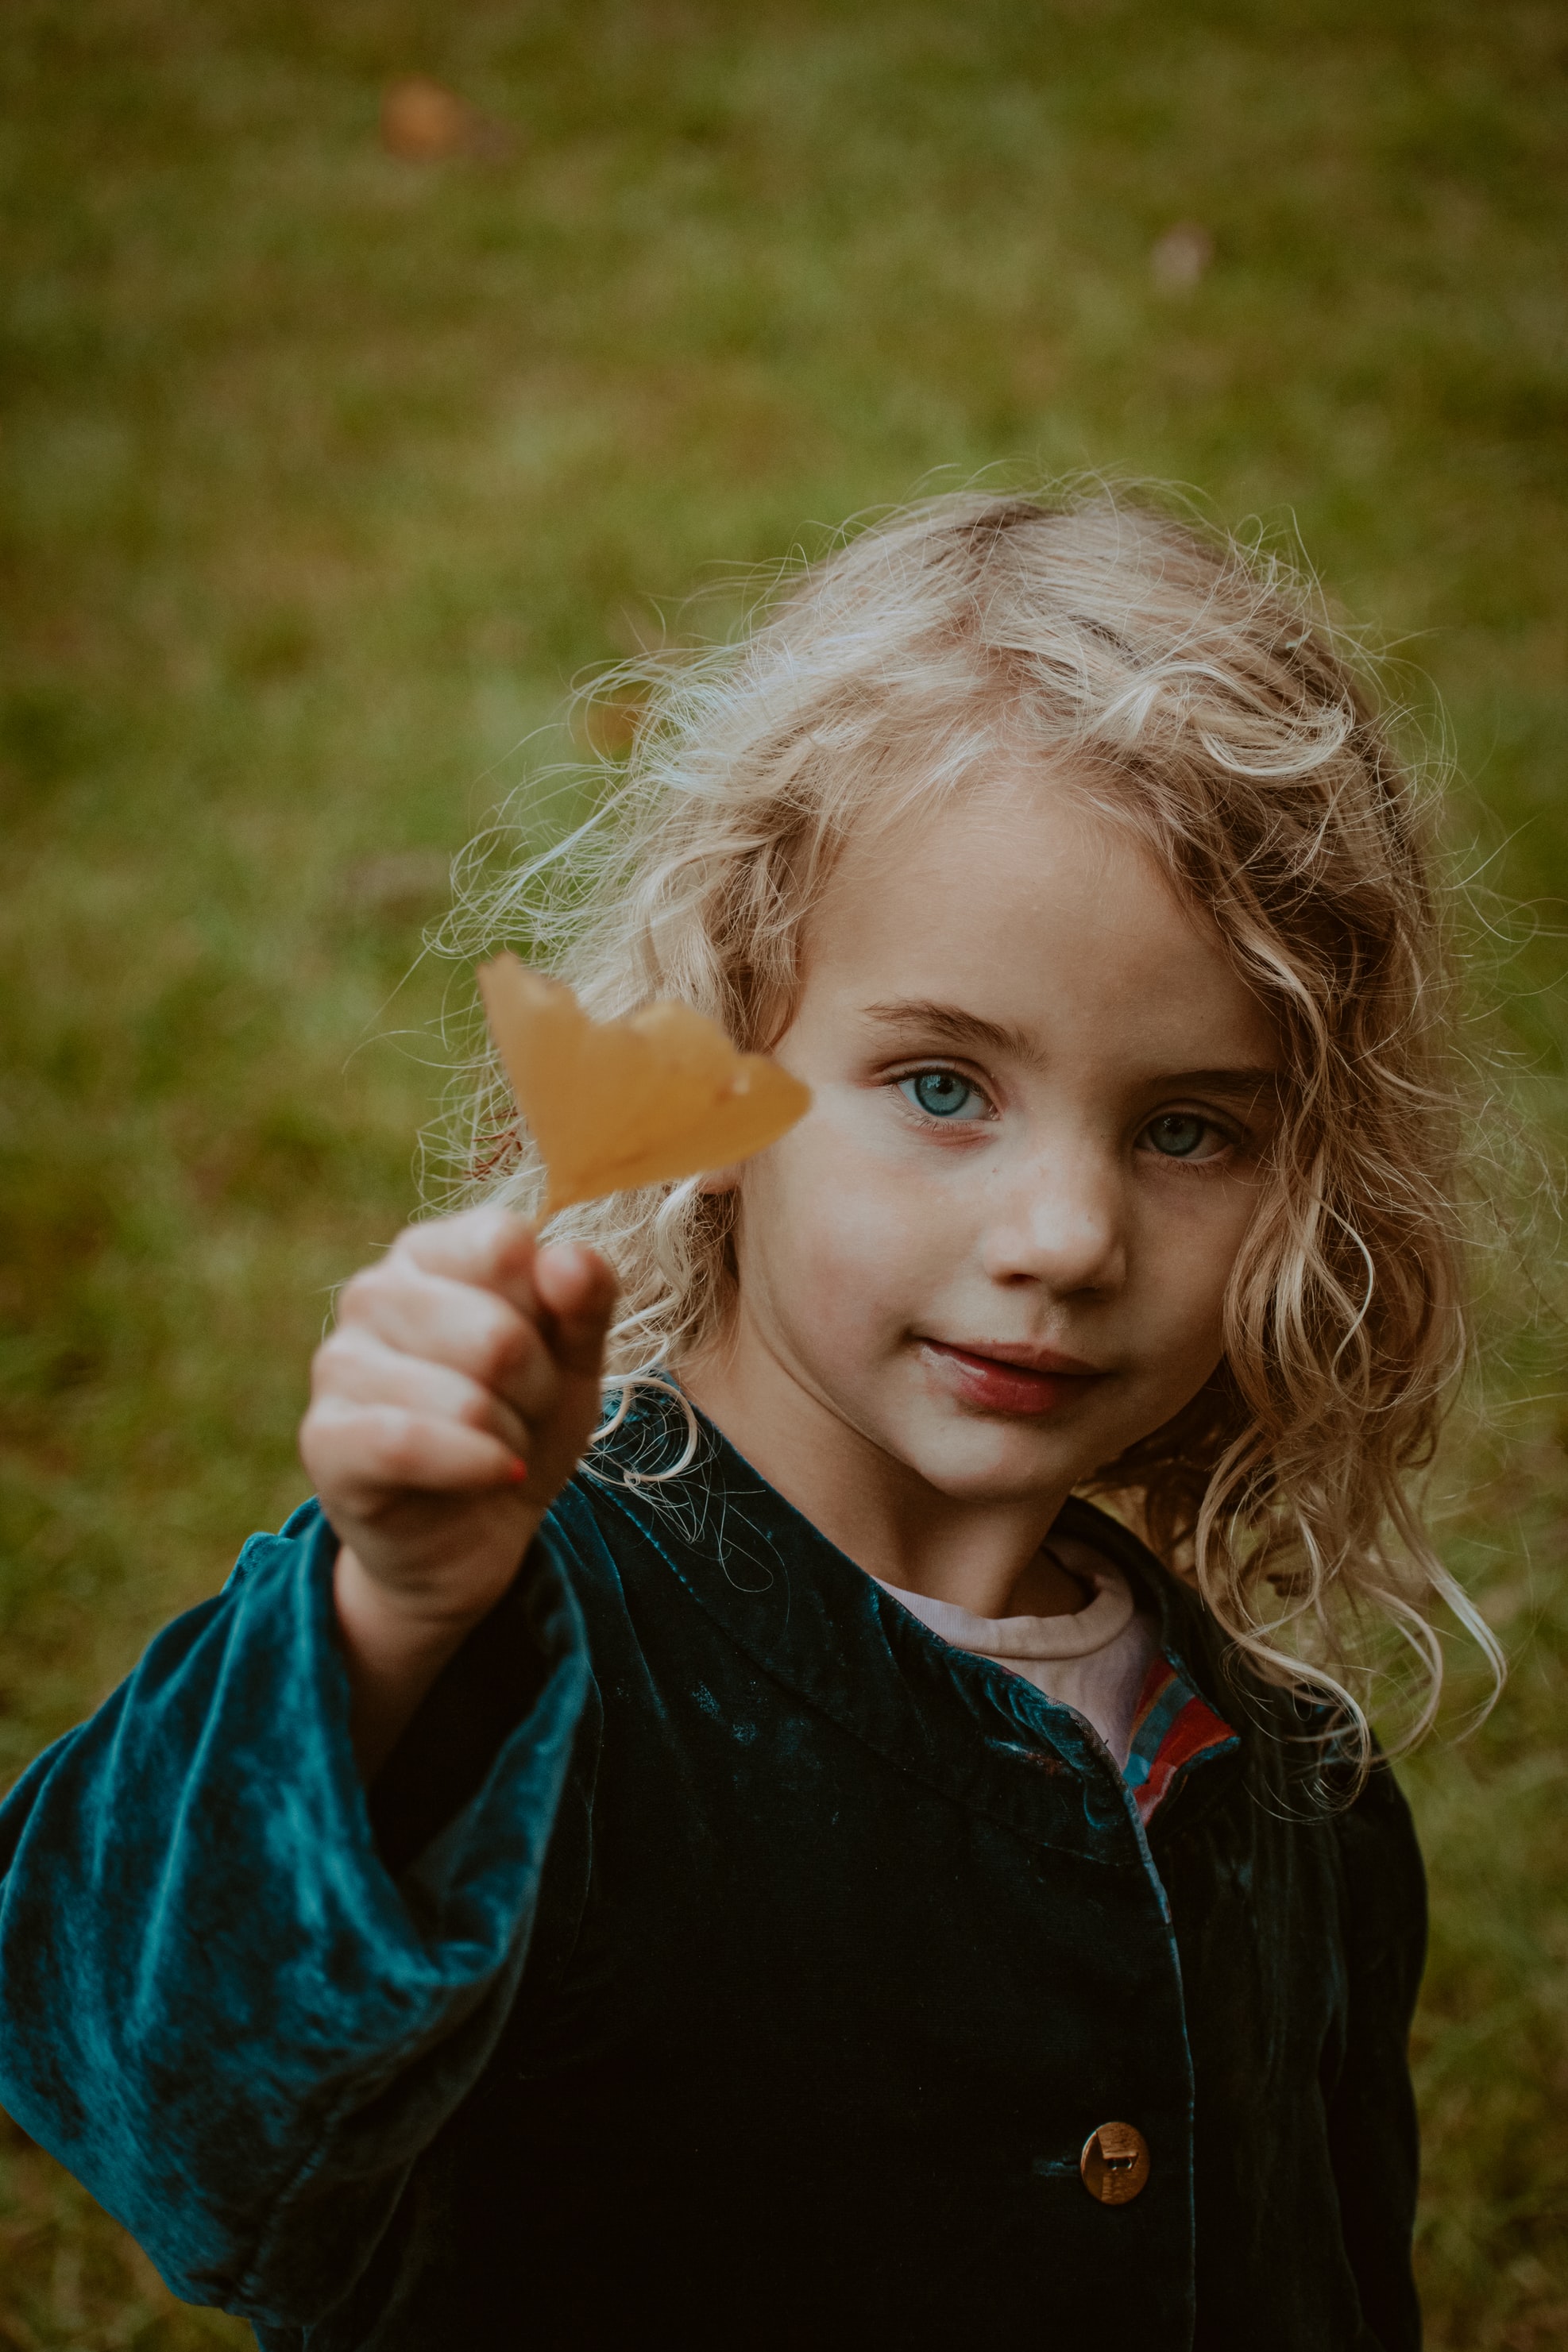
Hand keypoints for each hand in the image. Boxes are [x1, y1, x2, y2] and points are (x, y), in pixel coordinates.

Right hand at [299, 1208, 615, 1773]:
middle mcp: (373, 1291)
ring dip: (508, 1437)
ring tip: (493, 1445)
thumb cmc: (520, 1421)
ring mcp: (338, 1362)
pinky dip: (473, 1467)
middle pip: (496, 1333)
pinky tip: (492, 1476)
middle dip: (535, 1390)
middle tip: (520, 1412)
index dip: (550, 1309)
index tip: (543, 1346)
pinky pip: (409, 1443)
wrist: (472, 1534)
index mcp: (432, 1251)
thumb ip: (585, 1298)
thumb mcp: (575, 1358)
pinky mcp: (324, 1437)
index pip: (504, 1242)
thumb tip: (567, 1257)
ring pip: (466, 1397)